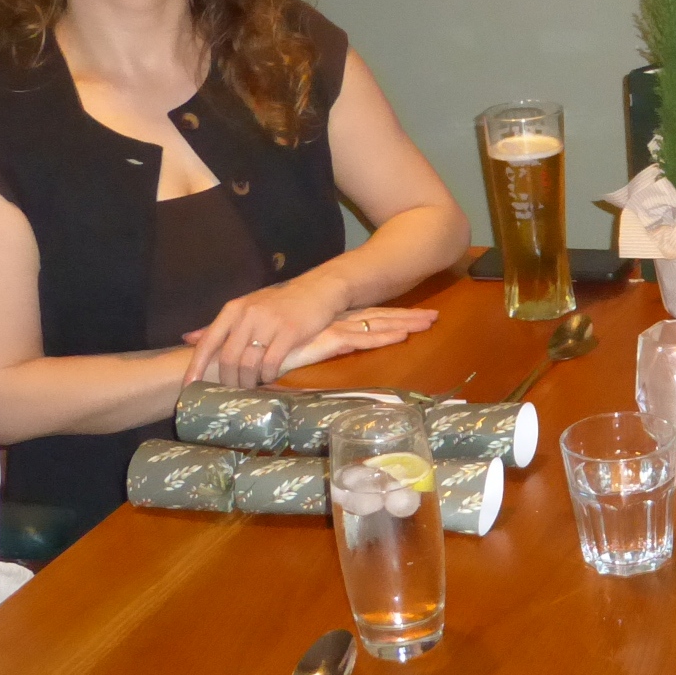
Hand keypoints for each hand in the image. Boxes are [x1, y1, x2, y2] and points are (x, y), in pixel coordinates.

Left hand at [186, 275, 352, 386]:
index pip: (208, 342)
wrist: (316, 290)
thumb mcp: (245, 309)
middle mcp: (247, 315)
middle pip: (228, 358)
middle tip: (232, 392)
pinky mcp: (289, 332)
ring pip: (248, 364)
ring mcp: (268, 323)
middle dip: (228, 381)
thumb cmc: (278, 303)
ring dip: (248, 382)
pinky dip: (268, 375)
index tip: (189, 387)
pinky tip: (270, 378)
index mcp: (233, 310)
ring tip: (251, 387)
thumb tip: (188, 339)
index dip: (196, 367)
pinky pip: (271, 363)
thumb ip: (218, 326)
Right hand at [269, 307, 439, 374]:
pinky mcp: (326, 341)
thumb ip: (305, 354)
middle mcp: (332, 322)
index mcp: (326, 323)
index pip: (364, 317)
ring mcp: (331, 330)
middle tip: (433, 316)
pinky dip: (383, 338)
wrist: (241, 352)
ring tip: (430, 322)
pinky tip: (403, 337)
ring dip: (403, 324)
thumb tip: (322, 358)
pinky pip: (361, 339)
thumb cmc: (260, 355)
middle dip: (406, 317)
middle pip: (377, 317)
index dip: (389, 316)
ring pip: (375, 325)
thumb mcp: (289, 354)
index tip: (413, 316)